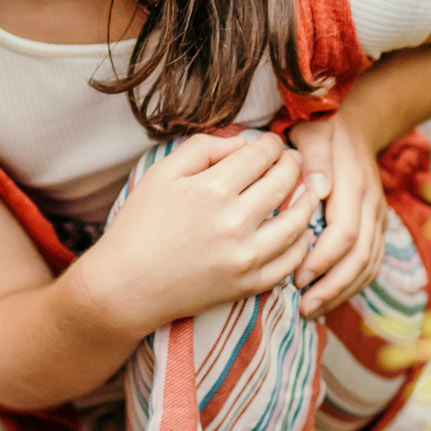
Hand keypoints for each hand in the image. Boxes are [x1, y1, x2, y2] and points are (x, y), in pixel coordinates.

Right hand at [73, 130, 318, 337]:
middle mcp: (234, 221)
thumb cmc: (139, 225)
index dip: (272, 144)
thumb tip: (243, 143)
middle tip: (292, 161)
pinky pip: (290, 261)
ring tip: (304, 191)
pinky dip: (300, 243)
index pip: (261, 155)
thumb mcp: (161, 173)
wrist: (125, 286)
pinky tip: (297, 231)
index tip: (272, 144)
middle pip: (284, 183)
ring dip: (305, 201)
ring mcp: (245, 256)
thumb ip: (203, 148)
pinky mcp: (248, 284)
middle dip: (293, 165)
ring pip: (296, 222)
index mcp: (212, 189)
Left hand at [286, 111, 387, 320]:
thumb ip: (313, 158)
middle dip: (333, 286)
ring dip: (343, 291)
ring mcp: (378, 216)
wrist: (357, 125)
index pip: (345, 232)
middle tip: (304, 306)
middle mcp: (371, 204)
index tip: (297, 277)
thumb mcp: (312, 133)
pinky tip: (329, 297)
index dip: (323, 259)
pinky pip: (371, 262)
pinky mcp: (377, 226)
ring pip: (370, 264)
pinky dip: (353, 284)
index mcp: (354, 184)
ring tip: (313, 310)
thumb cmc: (322, 131)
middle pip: (361, 256)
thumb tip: (317, 189)